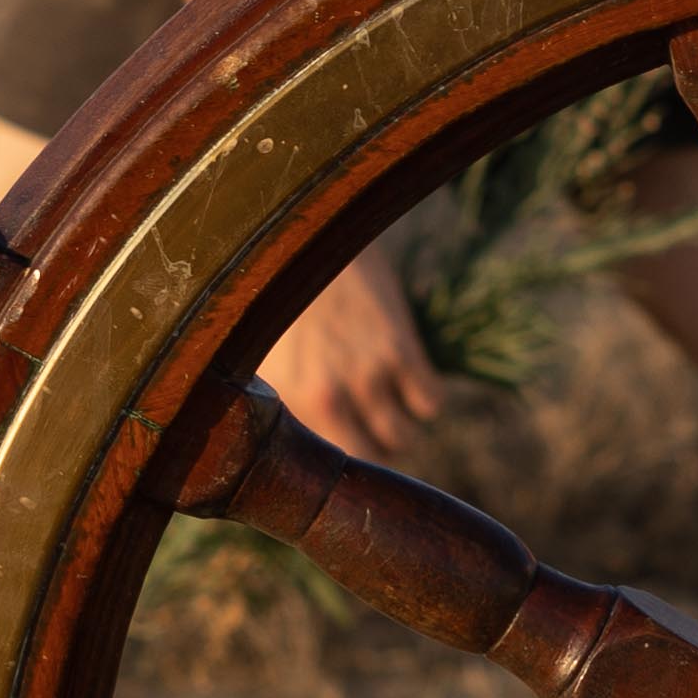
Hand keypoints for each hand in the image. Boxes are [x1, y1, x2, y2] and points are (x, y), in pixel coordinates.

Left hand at [264, 242, 442, 468]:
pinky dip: (427, 398)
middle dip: (374, 451)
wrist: (309, 230)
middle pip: (371, 460)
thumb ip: (284, 399)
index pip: (325, 467)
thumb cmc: (282, 292)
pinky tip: (412, 378)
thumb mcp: (266, 353)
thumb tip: (292, 443)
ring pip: (404, 438)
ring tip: (392, 403)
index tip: (345, 446)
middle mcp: (327, 395)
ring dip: (402, 426)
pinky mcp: (401, 349)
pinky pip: (431, 403)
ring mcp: (367, 373)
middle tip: (372, 429)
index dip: (339, 465)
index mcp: (288, 399)